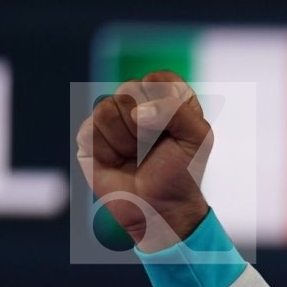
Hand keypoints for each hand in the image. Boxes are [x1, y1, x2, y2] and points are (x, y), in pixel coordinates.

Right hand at [75, 70, 212, 247]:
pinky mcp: (89, 136)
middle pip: (129, 89)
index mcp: (165, 98)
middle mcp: (135, 103)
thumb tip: (137, 111)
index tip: (173, 128)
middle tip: (153, 147)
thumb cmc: (181, 172)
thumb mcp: (198, 138)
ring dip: (127, 140)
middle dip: (146, 125)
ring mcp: (110, 118)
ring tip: (135, 155)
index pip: (159, 78)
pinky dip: (108, 150)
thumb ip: (178, 111)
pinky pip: (90, 129)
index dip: (165, 102)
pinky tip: (117, 161)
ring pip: (107, 107)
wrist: (159, 208)